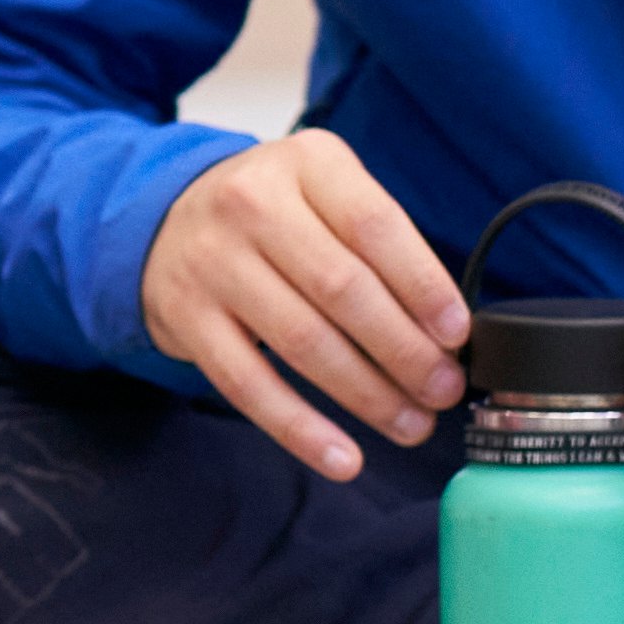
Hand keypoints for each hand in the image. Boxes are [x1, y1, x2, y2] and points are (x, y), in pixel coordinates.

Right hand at [141, 129, 468, 482]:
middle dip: (404, 351)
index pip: (374, 225)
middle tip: (443, 390)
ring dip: (367, 395)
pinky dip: (300, 429)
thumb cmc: (276, 214)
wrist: (165, 219)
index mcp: (306, 163)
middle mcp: (250, 203)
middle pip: (342, 289)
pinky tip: (344, 459)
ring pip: (302, 341)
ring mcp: (212, 261)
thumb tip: (445, 330)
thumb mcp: (326, 191)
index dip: (422, 285)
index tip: (457, 334)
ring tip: (411, 424)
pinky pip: (248, 385)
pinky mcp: (185, 317)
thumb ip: (380, 242)